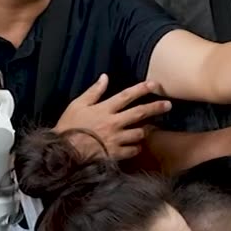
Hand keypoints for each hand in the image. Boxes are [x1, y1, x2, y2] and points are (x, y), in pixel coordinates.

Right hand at [54, 75, 170, 159]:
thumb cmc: (68, 126)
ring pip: (140, 132)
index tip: (155, 84)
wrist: (62, 152)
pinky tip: (136, 145)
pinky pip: (133, 150)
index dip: (142, 89)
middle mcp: (113, 123)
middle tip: (168, 105)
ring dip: (145, 130)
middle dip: (156, 107)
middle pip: (140, 112)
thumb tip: (105, 77)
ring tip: (148, 128)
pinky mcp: (115, 153)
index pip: (126, 96)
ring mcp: (116, 139)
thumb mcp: (77, 105)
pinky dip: (137, 147)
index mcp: (104, 109)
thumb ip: (93, 91)